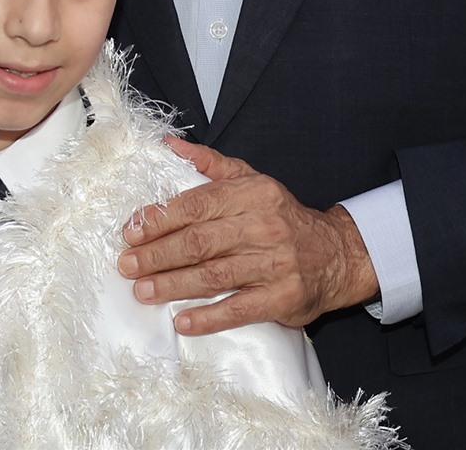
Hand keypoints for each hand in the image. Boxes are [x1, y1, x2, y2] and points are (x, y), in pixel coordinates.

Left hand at [117, 138, 379, 335]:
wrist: (338, 254)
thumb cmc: (283, 217)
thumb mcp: (253, 180)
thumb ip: (210, 164)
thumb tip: (169, 144)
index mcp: (253, 194)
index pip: (197, 204)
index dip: (160, 219)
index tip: (132, 232)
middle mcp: (264, 226)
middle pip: (200, 241)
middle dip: (158, 254)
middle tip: (127, 265)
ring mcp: (275, 263)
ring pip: (214, 275)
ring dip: (174, 284)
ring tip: (143, 291)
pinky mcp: (283, 297)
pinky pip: (240, 308)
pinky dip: (209, 317)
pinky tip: (183, 321)